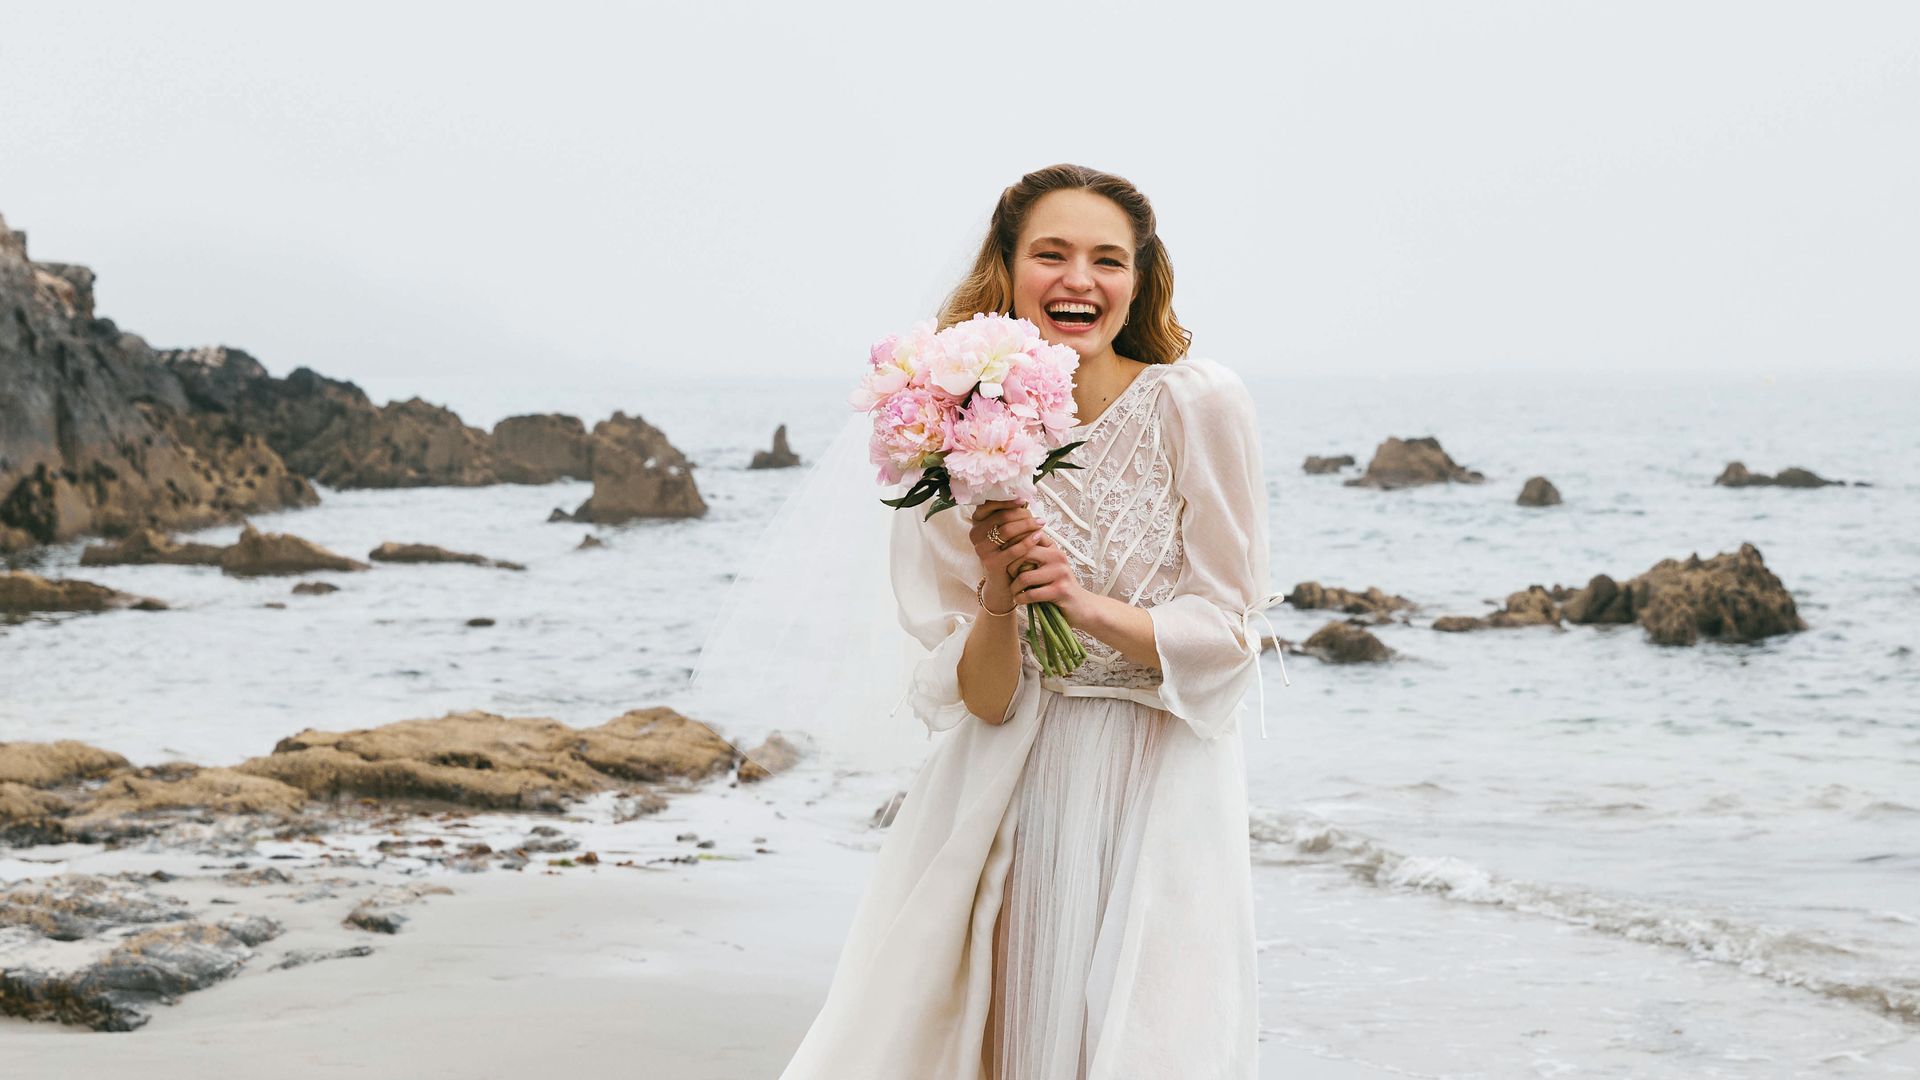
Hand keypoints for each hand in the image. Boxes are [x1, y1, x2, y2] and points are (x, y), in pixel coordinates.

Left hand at [968, 499, 1086, 618]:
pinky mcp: (1061, 591)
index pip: (1027, 537)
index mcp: (1053, 548)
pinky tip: (1020, 600)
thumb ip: (1033, 553)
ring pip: (1025, 577)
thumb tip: (1007, 539)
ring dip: (1014, 587)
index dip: (1011, 545)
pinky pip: (1031, 594)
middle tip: (1009, 577)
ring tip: (1014, 592)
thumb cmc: (1058, 585)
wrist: (1080, 605)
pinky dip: (1021, 599)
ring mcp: (1060, 573)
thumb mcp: (1048, 565)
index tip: (1004, 557)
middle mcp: (1058, 557)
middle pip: (1024, 553)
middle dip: (1010, 567)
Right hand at [969, 499, 1044, 609]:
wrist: (1002, 581)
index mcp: (976, 522)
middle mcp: (975, 534)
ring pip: (1007, 531)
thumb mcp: (1005, 532)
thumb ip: (1010, 516)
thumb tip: (1024, 499)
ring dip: (1027, 526)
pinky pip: (1013, 549)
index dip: (1006, 501)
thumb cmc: (1007, 551)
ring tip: (1041, 525)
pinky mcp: (991, 563)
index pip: (988, 505)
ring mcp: (981, 549)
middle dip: (1023, 515)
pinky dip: (1028, 541)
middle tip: (1039, 517)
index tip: (1024, 500)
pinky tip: (1039, 537)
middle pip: (1001, 517)